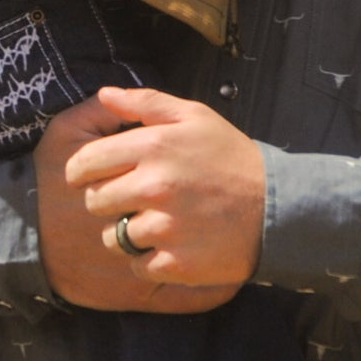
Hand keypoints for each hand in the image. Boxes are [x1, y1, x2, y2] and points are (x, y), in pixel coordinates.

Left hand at [33, 85, 265, 311]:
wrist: (278, 208)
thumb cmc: (232, 159)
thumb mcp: (195, 117)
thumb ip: (145, 103)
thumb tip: (104, 94)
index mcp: (152, 147)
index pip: (85, 163)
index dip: (82, 172)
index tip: (92, 177)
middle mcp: (154, 186)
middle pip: (96, 202)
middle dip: (108, 201)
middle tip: (133, 200)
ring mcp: (165, 227)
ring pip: (114, 237)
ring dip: (128, 234)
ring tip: (156, 223)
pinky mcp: (176, 262)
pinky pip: (139, 266)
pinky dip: (150, 261)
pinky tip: (171, 245)